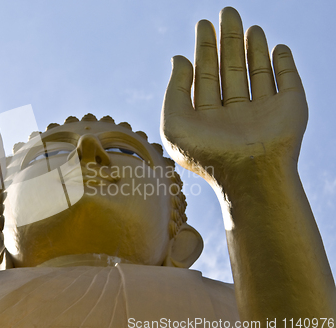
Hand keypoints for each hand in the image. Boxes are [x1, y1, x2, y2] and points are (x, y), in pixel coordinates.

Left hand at [161, 7, 306, 185]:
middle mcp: (233, 113)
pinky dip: (284, 64)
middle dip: (228, 40)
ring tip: (249, 26)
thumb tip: (178, 58)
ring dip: (254, 48)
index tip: (203, 24)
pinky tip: (278, 48)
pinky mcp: (290, 109)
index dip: (203, 48)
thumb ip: (174, 89)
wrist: (249, 174)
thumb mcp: (174, 121)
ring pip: (257, 72)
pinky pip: (288, 81)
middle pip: (230, 68)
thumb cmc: (206, 153)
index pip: (204, 75)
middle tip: (227, 12)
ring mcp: (262, 111)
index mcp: (206, 117)